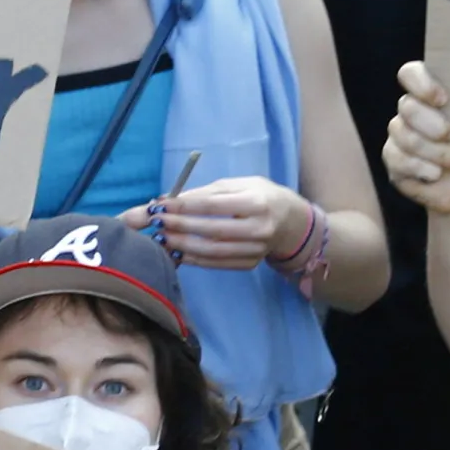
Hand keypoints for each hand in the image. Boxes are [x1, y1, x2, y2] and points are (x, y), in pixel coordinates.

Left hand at [120, 178, 310, 270]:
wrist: (292, 223)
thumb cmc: (262, 196)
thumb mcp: (241, 184)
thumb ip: (208, 192)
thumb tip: (173, 199)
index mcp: (257, 202)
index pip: (214, 205)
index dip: (185, 206)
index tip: (161, 204)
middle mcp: (258, 229)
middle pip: (212, 230)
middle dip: (180, 226)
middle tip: (156, 221)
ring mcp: (255, 250)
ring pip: (212, 251)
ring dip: (182, 245)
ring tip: (162, 237)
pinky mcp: (250, 264)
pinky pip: (217, 264)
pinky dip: (194, 259)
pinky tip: (177, 251)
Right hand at [385, 61, 449, 216]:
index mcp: (430, 93)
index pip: (411, 74)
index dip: (422, 84)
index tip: (444, 99)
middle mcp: (410, 110)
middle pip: (407, 106)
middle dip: (431, 122)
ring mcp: (399, 135)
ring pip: (405, 136)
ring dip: (435, 151)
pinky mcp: (395, 160)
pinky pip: (397, 160)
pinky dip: (420, 167)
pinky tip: (437, 174)